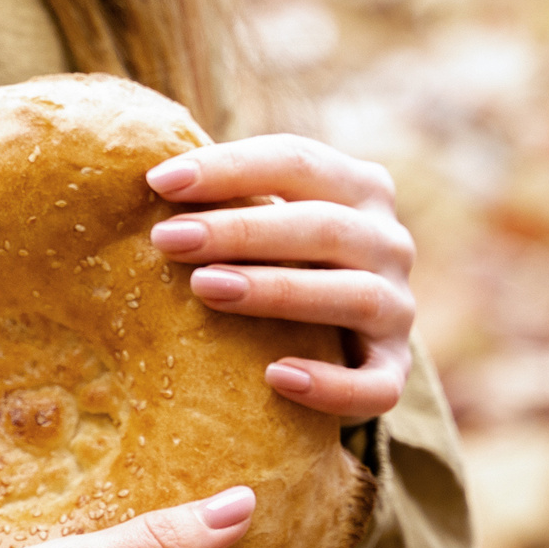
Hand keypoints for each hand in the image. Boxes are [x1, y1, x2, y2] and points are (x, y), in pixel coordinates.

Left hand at [146, 136, 414, 424]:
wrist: (348, 331)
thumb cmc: (284, 256)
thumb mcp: (270, 213)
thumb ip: (231, 195)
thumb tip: (149, 182)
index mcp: (361, 187)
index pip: (298, 161)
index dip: (229, 168)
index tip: (158, 182)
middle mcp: (391, 242)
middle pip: (324, 226)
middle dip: (242, 230)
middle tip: (168, 239)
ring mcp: (399, 308)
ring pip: (354, 296)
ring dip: (278, 290)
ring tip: (206, 289)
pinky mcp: (395, 371)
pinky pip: (375, 386)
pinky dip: (332, 385)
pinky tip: (277, 378)